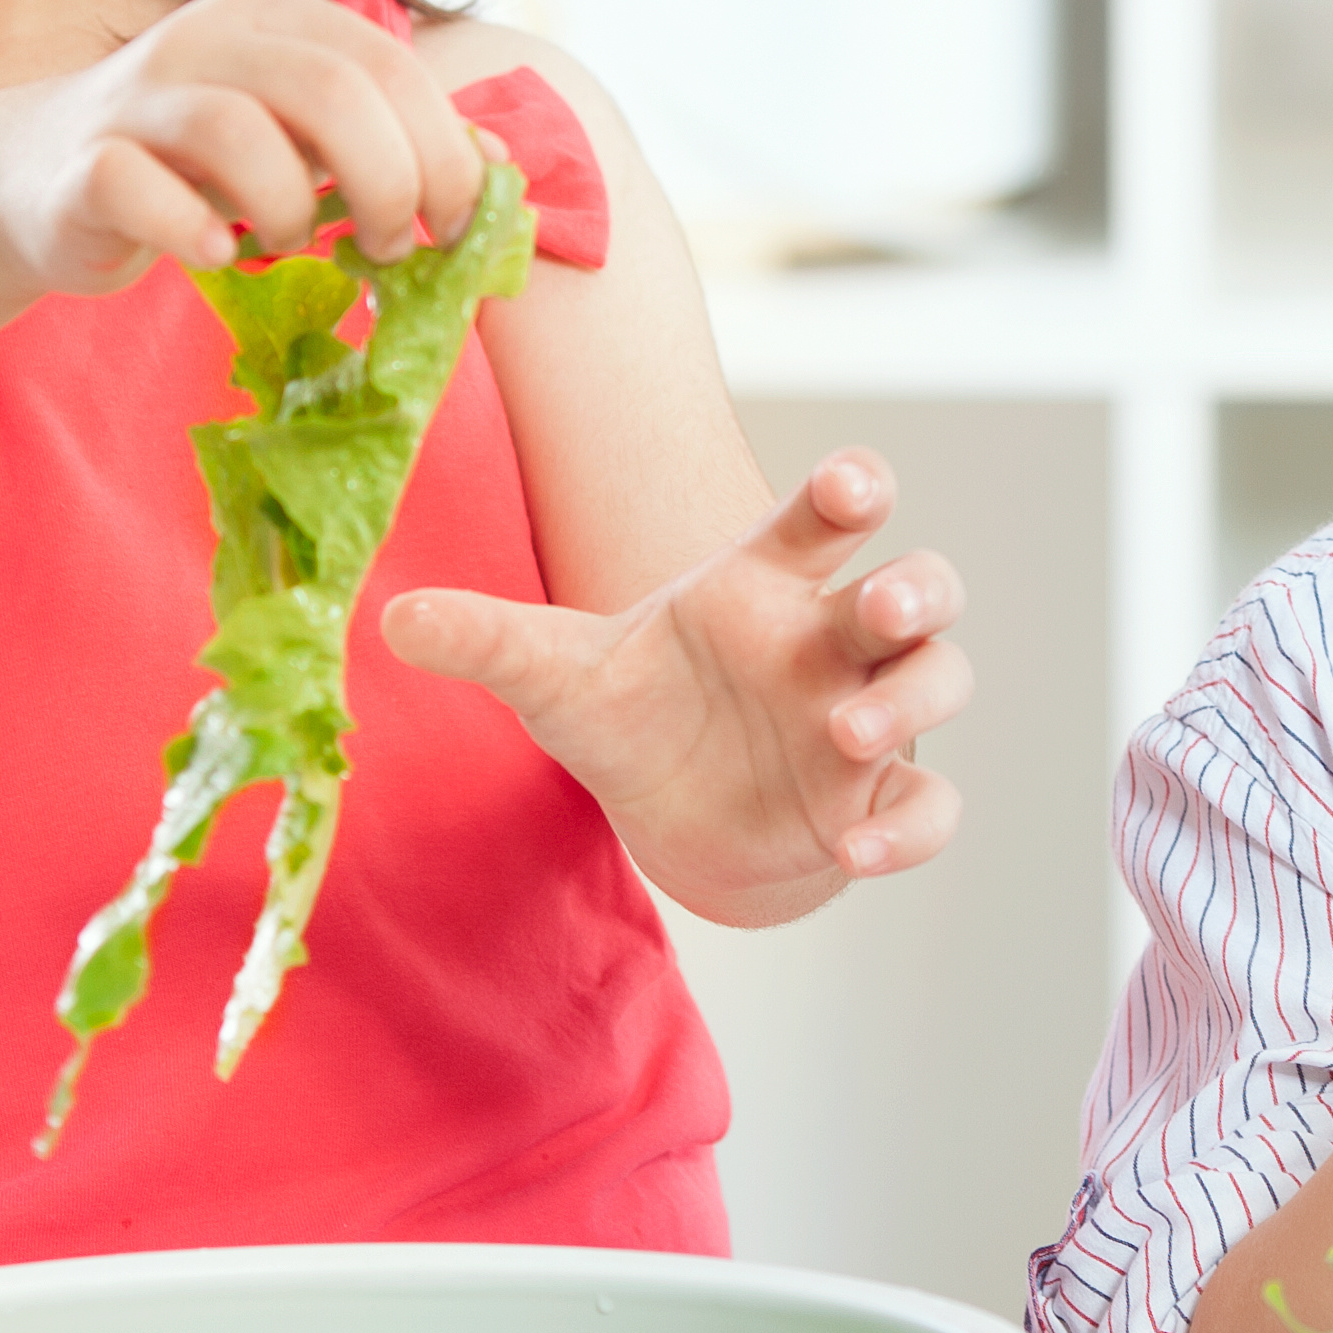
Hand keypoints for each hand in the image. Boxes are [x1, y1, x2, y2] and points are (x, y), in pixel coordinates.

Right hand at [0, 0, 494, 292]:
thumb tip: (499, 167)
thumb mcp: (298, 135)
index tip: (453, 225)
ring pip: (238, 135)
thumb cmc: (198, 165)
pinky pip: (142, 194)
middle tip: (387, 246)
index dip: (442, 150)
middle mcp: (202, 38)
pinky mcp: (82, 167)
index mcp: (271, 16)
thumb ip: (386, 136)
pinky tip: (217, 255)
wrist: (43, 179)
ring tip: (290, 242)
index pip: (386, 66)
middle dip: (385, 182)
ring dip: (290, 210)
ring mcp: (135, 99)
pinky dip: (194, 236)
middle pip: (329, 91)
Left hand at [374, 452, 967, 928]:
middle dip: (914, 589)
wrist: (669, 818)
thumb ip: (487, 640)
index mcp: (765, 584)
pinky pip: (929, 803)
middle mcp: (830, 639)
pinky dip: (907, 825)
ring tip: (849, 732)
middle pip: (918, 586)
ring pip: (941, 679)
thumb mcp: (555, 676)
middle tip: (881, 604)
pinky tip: (854, 847)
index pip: (826, 517)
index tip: (850, 486)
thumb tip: (390, 618)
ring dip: (913, 698)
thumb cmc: (631, 714)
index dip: (852, 489)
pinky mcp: (875, 798)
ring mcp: (865, 716)